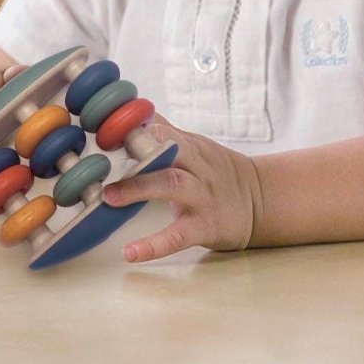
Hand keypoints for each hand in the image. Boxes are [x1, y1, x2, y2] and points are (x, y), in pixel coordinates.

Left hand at [101, 117, 262, 263]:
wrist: (259, 200)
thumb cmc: (217, 172)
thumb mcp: (196, 146)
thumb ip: (166, 132)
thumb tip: (134, 111)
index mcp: (192, 147)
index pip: (164, 130)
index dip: (136, 129)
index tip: (105, 129)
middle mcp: (197, 167)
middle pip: (170, 151)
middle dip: (139, 151)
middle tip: (103, 158)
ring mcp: (202, 197)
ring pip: (172, 185)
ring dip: (139, 189)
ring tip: (108, 197)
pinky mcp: (205, 226)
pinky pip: (178, 236)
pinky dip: (153, 246)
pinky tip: (130, 252)